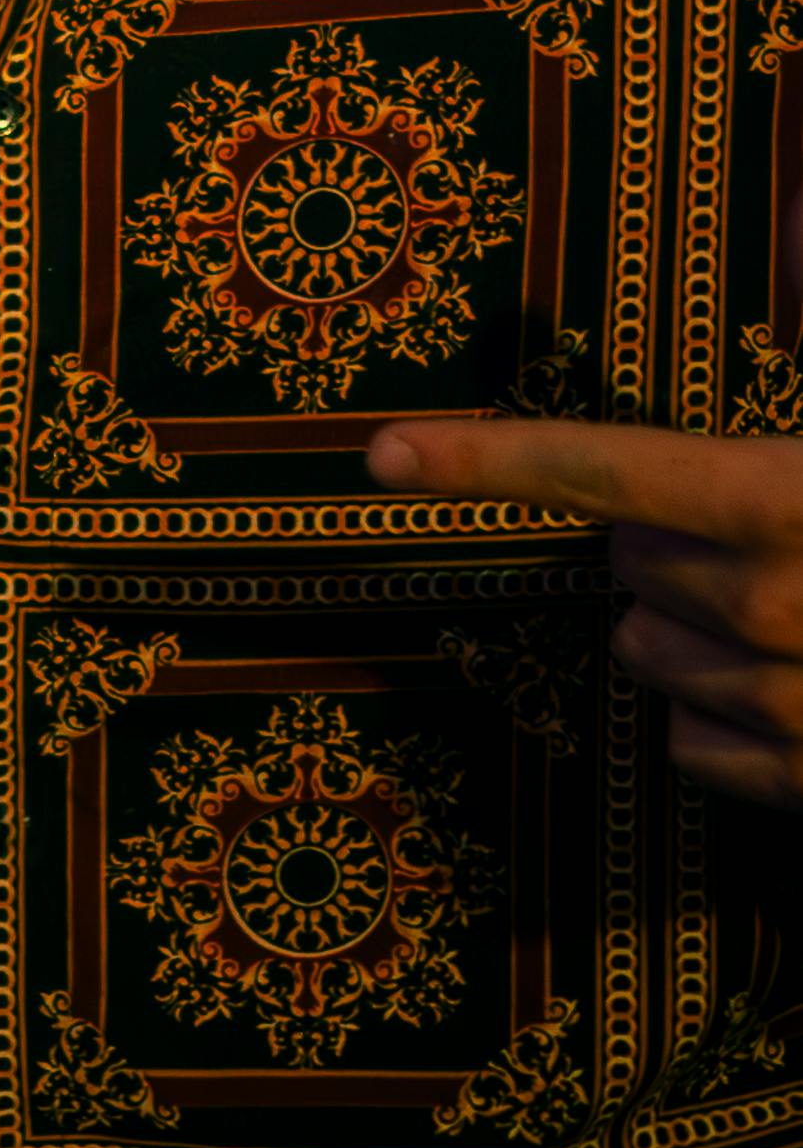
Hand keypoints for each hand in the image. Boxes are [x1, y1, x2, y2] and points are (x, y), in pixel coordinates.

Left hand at [367, 411, 802, 804]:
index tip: (385, 455)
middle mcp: (775, 598)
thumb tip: (682, 401)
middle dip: (670, 555)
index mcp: (784, 499)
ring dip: (689, 639)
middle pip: (627, 568)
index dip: (487, 461)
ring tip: (791, 623)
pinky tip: (784, 690)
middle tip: (762, 550)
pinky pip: (688, 745)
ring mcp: (791, 695)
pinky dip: (717, 721)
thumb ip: (761, 448)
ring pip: (643, 655)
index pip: (605, 473)